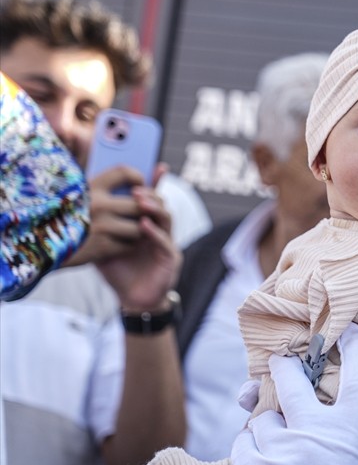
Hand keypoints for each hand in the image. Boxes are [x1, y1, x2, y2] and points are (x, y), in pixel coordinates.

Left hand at [83, 164, 181, 309]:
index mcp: (145, 224)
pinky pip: (165, 241)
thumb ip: (101, 227)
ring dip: (154, 208)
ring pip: (167, 218)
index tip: (153, 165)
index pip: (151, 198)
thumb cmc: (119, 271)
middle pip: (160, 204)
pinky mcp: (171, 257)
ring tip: (139, 201)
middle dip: (150, 193)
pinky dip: (155, 232)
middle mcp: (159, 229)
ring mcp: (167, 242)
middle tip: (135, 188)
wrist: (132, 299)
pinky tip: (143, 226)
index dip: (154, 182)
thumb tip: (79, 207)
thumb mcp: (105, 244)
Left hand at [231, 323, 357, 464]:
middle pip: (289, 380)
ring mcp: (277, 454)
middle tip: (282, 361)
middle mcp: (310, 434)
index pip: (354, 374)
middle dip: (284, 366)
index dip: (353, 346)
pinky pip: (241, 446)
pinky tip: (256, 453)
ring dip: (267, 419)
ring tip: (273, 429)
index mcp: (350, 431)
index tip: (348, 331)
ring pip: (260, 417)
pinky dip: (248, 446)